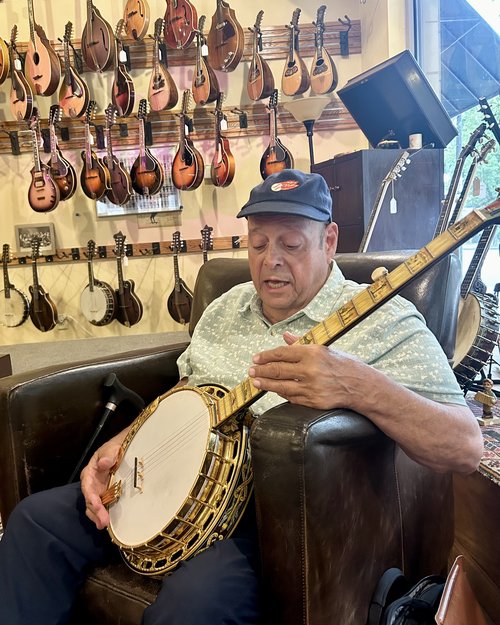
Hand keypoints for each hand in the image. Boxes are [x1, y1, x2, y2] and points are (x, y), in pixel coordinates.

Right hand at [80, 428, 128, 529]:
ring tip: (104, 526)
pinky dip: (104, 514)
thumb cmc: (115, 447)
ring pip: (94, 506)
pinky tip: (109, 522)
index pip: (87, 486)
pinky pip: (103, 506)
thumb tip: (103, 463)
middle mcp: (92, 484)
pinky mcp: (107, 495)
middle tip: (103, 522)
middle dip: (96, 512)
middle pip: (90, 500)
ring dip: (98, 516)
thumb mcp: (112, 448)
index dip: (91, 497)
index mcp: (90, 472)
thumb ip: (108, 454)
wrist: (123, 449)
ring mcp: (99, 490)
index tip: (97, 504)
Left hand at [248, 331, 367, 410]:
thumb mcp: (324, 348)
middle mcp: (310, 370)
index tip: (255, 358)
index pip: (282, 353)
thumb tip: (286, 336)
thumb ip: (302, 343)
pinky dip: (281, 393)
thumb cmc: (343, 364)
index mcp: (312, 353)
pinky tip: (273, 390)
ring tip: (255, 381)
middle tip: (250, 370)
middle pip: (278, 370)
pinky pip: (291, 397)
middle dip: (261, 370)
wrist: (360, 385)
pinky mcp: (313, 401)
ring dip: (266, 384)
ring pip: (281, 386)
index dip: (266, 356)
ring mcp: (311, 387)